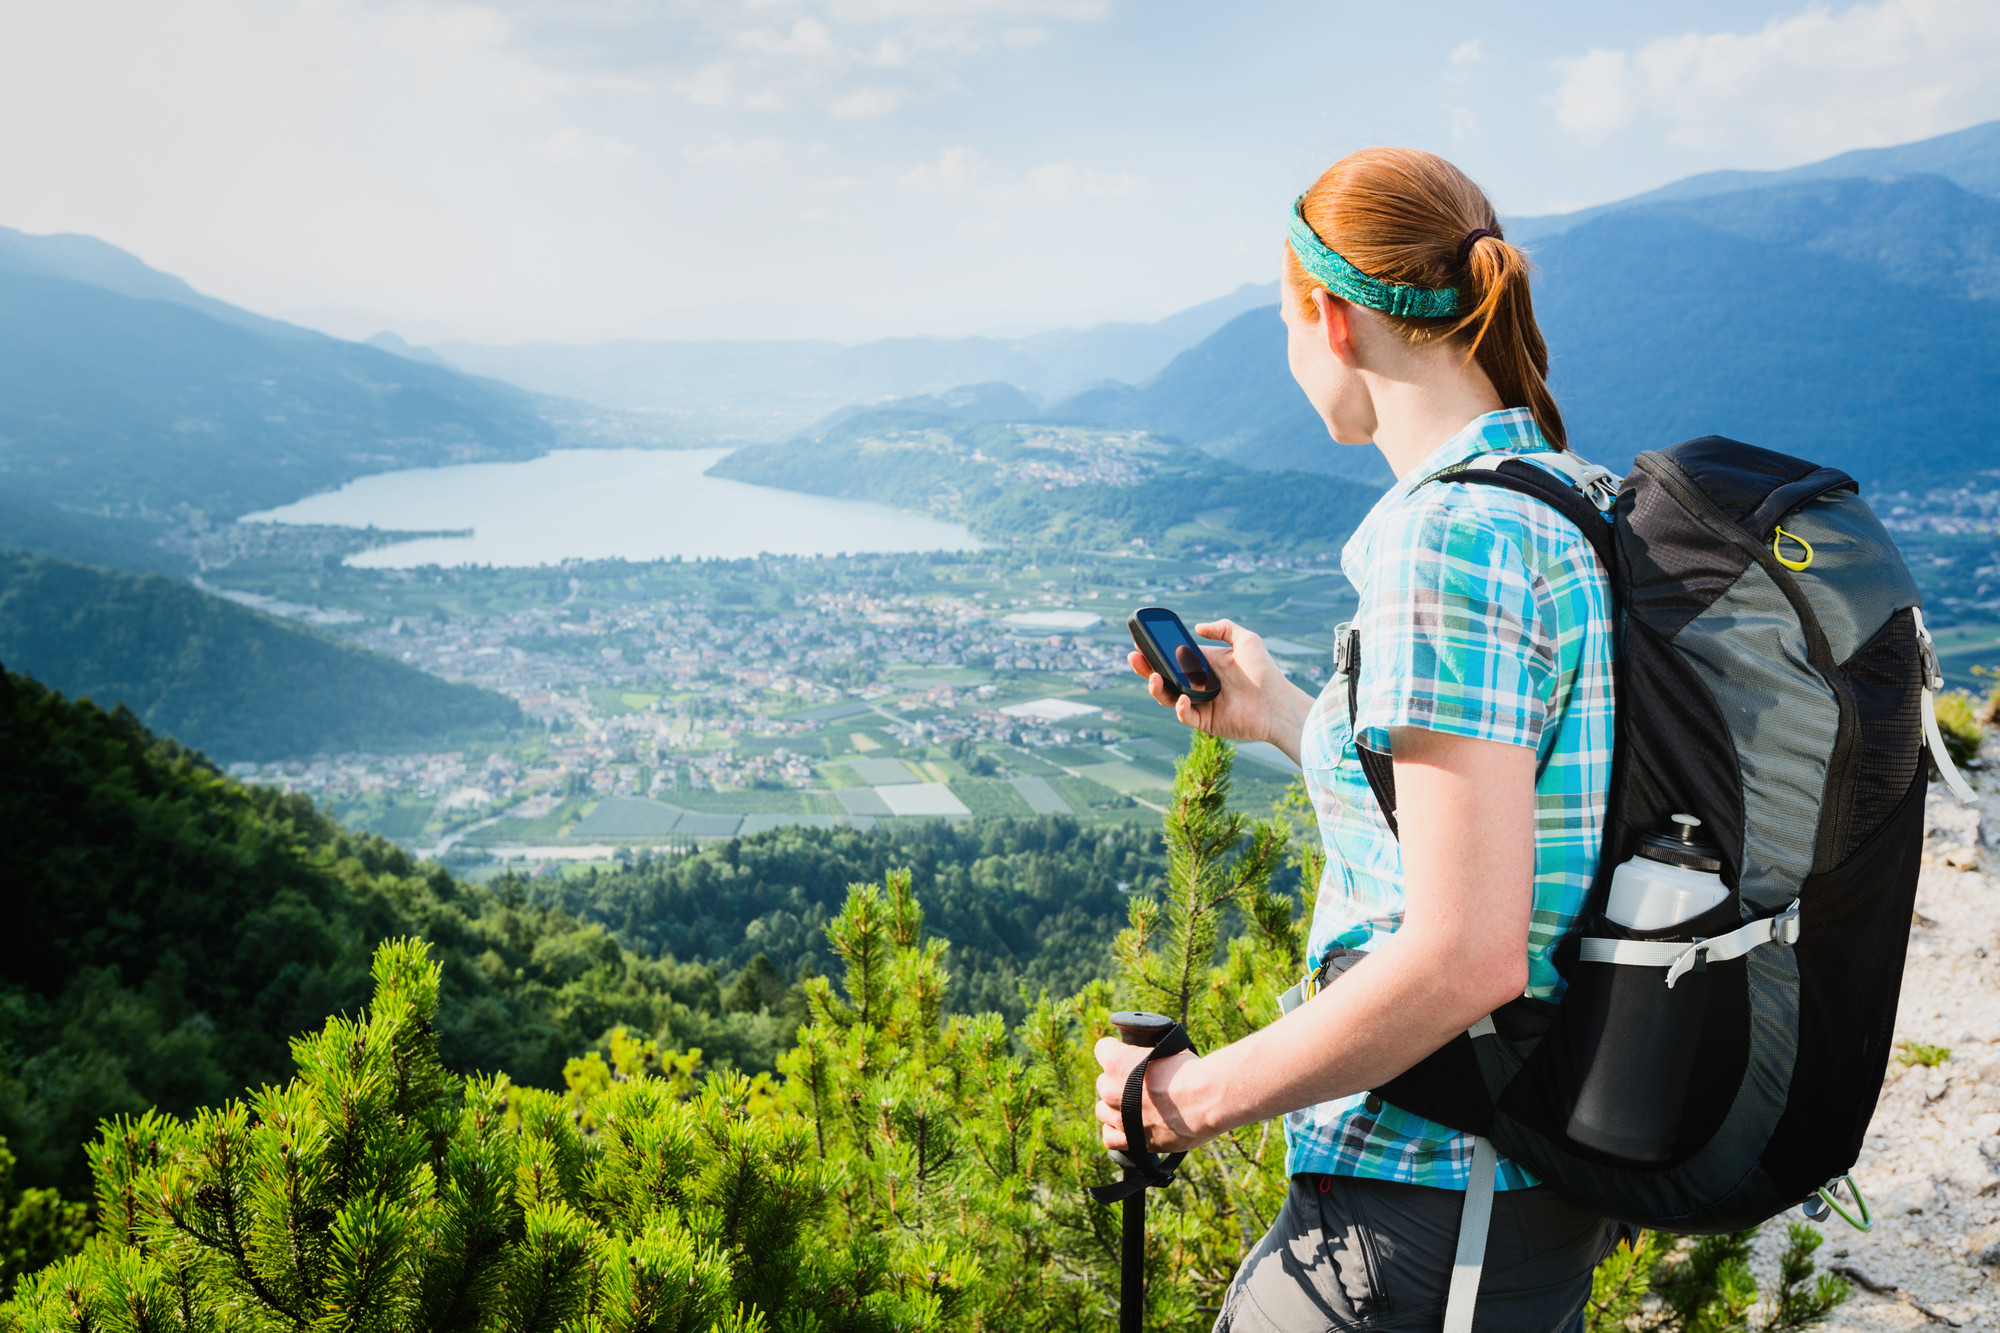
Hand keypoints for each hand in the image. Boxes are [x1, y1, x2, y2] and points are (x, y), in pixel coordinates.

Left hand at [1093, 1037, 1210, 1154]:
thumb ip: (1146, 1056)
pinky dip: (1115, 1132)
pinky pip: (1109, 1138)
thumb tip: (1148, 1060)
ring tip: (1135, 1106)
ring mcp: (1119, 1117)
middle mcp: (1111, 1089)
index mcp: (1116, 1062)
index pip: (1102, 1049)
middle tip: (1141, 1084)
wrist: (1207, 1098)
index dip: (1116, 1050)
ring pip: (1102, 1110)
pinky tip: (1127, 1127)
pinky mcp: (1132, 1140)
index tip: (1128, 1054)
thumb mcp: (1164, 1049)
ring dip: (1115, 1107)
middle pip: (1103, 1082)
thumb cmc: (1191, 1071)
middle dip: (1118, 1081)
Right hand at [1127, 619, 1315, 761]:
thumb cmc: (1265, 671)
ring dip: (1157, 688)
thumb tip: (1197, 627)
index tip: (1141, 641)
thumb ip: (1223, 628)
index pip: (1172, 658)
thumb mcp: (1246, 639)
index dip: (1155, 652)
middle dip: (1146, 668)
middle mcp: (1199, 684)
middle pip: (1164, 678)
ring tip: (1154, 678)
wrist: (1278, 702)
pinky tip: (1184, 699)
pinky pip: (1185, 716)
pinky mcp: (1206, 723)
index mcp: (1204, 665)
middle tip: (1134, 657)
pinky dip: (1180, 708)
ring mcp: (1201, 704)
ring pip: (1168, 698)